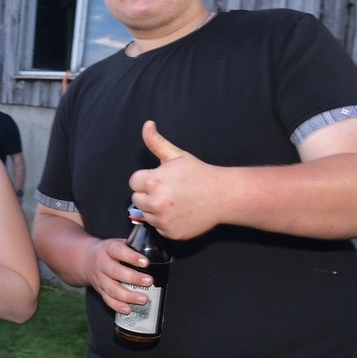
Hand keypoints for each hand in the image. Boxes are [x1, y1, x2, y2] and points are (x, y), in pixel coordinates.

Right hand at [80, 237, 156, 315]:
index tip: (145, 262)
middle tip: (149, 281)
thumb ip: (140, 250)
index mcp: (109, 249)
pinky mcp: (100, 290)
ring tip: (144, 299)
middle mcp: (102, 264)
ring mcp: (100, 278)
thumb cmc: (111, 252)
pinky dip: (117, 306)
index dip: (131, 257)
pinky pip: (107, 300)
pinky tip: (128, 310)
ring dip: (127, 296)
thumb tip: (169, 259)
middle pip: (115, 272)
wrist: (85, 259)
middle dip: (133, 278)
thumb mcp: (121, 244)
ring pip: (112, 289)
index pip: (118, 251)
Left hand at [129, 121, 221, 239]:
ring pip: (146, 214)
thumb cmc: (199, 173)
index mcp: (153, 181)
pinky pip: (158, 227)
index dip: (146, 179)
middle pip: (137, 199)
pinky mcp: (170, 232)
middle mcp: (155, 202)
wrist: (223, 195)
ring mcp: (162, 219)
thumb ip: (156, 142)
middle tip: (168, 190)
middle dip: (148, 194)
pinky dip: (165, 222)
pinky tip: (179, 213)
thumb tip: (147, 125)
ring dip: (155, 209)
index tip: (161, 179)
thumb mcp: (177, 155)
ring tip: (174, 201)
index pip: (134, 182)